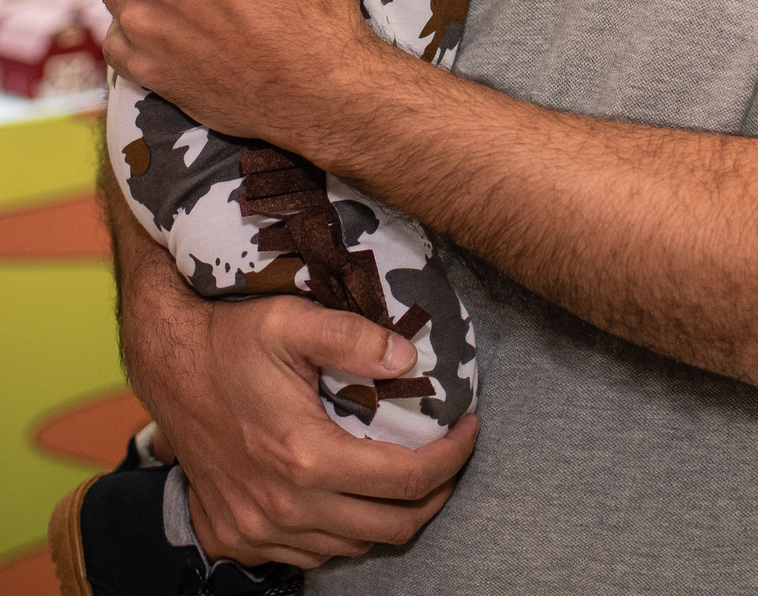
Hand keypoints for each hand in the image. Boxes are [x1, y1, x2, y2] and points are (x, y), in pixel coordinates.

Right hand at [113, 200, 477, 568]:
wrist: (169, 366)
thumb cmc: (232, 339)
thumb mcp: (293, 321)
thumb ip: (355, 337)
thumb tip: (410, 358)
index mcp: (304, 457)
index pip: (406, 480)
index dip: (452, 457)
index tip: (469, 428)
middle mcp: (282, 507)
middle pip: (391, 527)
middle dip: (435, 494)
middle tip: (450, 455)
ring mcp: (257, 530)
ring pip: (352, 547)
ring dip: (388, 515)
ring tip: (407, 472)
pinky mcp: (237, 537)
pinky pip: (309, 554)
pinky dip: (341, 531)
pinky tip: (350, 492)